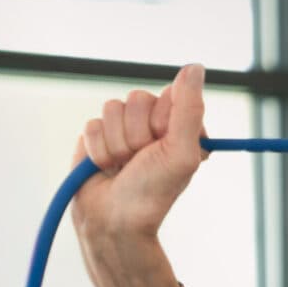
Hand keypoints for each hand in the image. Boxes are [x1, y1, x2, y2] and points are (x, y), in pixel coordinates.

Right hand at [70, 63, 208, 255]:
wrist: (112, 220)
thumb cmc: (153, 192)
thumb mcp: (181, 151)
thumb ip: (189, 108)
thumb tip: (195, 66)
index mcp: (182, 129)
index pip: (171, 95)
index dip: (163, 121)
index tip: (163, 146)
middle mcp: (154, 127)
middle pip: (138, 97)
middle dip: (136, 133)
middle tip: (140, 161)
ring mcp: (125, 130)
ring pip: (112, 107)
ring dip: (116, 143)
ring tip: (122, 167)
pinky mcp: (98, 136)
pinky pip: (92, 123)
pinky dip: (97, 148)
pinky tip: (104, 167)